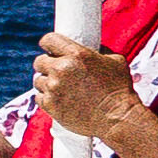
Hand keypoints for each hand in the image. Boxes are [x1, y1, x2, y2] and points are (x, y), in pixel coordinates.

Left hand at [28, 29, 157, 150]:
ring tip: (61, 87)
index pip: (49, 40)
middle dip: (47, 65)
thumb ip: (98, 52)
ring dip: (46, 82)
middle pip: (39, 61)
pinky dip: (46, 98)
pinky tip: (58, 99)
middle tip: (57, 71)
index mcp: (76, 54)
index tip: (51, 49)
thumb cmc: (119, 88)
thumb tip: (92, 47)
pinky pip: (39, 97)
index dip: (49, 44)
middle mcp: (61, 69)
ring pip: (38, 80)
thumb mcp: (115, 61)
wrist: (117, 117)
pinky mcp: (49, 105)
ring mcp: (53, 88)